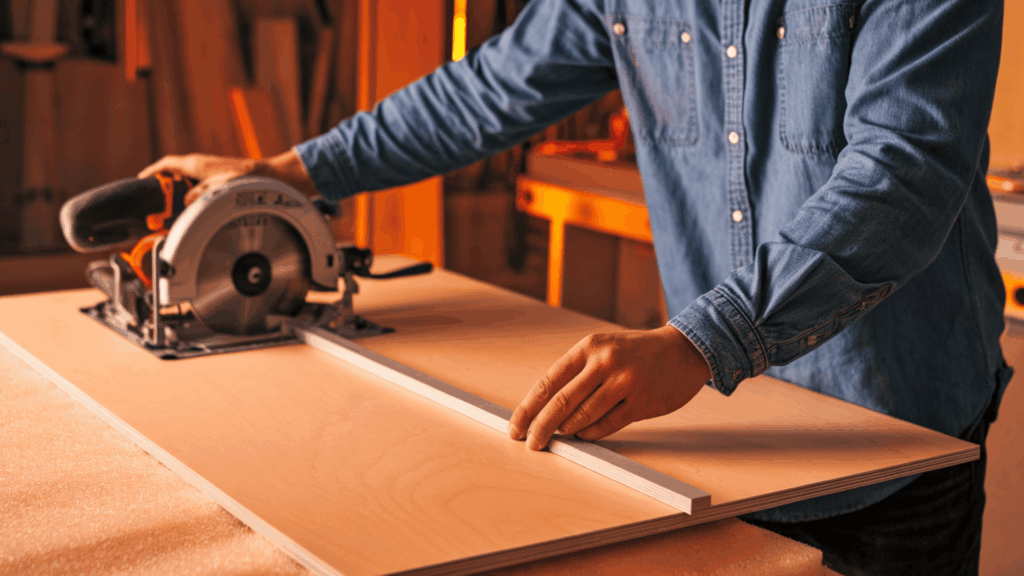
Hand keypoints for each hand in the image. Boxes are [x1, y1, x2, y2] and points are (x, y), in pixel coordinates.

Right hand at [137, 150, 317, 205]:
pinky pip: (195, 184)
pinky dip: (189, 194)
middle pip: (172, 173)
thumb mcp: (217, 190)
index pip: (166, 164)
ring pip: (184, 180)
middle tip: (155, 203)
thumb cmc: (246, 181)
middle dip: (162, 186)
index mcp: (195, 163)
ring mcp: (208, 170)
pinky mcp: (216, 177)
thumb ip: (198, 196)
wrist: (268, 178)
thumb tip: (185, 203)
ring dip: (176, 192)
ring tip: (171, 209)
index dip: (152, 173)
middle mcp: (200, 164)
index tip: (141, 182)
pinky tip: (192, 207)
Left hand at [507, 326, 710, 450]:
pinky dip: (590, 434)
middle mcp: (605, 363)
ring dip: (567, 431)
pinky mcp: (641, 402)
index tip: (516, 426)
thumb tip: (545, 408)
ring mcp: (624, 383)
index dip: (528, 408)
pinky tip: (583, 434)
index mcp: (589, 347)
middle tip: (532, 443)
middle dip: (541, 428)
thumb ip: (577, 374)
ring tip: (560, 435)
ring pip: (583, 417)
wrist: (683, 350)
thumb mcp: (603, 348)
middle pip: (561, 404)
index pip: (548, 382)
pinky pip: (607, 426)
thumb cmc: (636, 352)